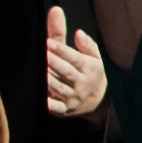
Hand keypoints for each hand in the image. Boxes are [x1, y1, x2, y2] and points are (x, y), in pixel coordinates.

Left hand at [36, 2, 104, 120]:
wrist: (100, 103)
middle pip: (66, 71)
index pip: (74, 58)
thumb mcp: (95, 58)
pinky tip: (44, 101)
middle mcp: (81, 83)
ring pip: (60, 88)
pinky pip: (57, 108)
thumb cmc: (92, 74)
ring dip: (50, 81)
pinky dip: (51, 105)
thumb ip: (86, 45)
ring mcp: (73, 97)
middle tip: (42, 54)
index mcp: (89, 68)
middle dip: (53, 62)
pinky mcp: (65, 109)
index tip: (49, 42)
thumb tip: (79, 33)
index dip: (61, 50)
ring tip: (41, 71)